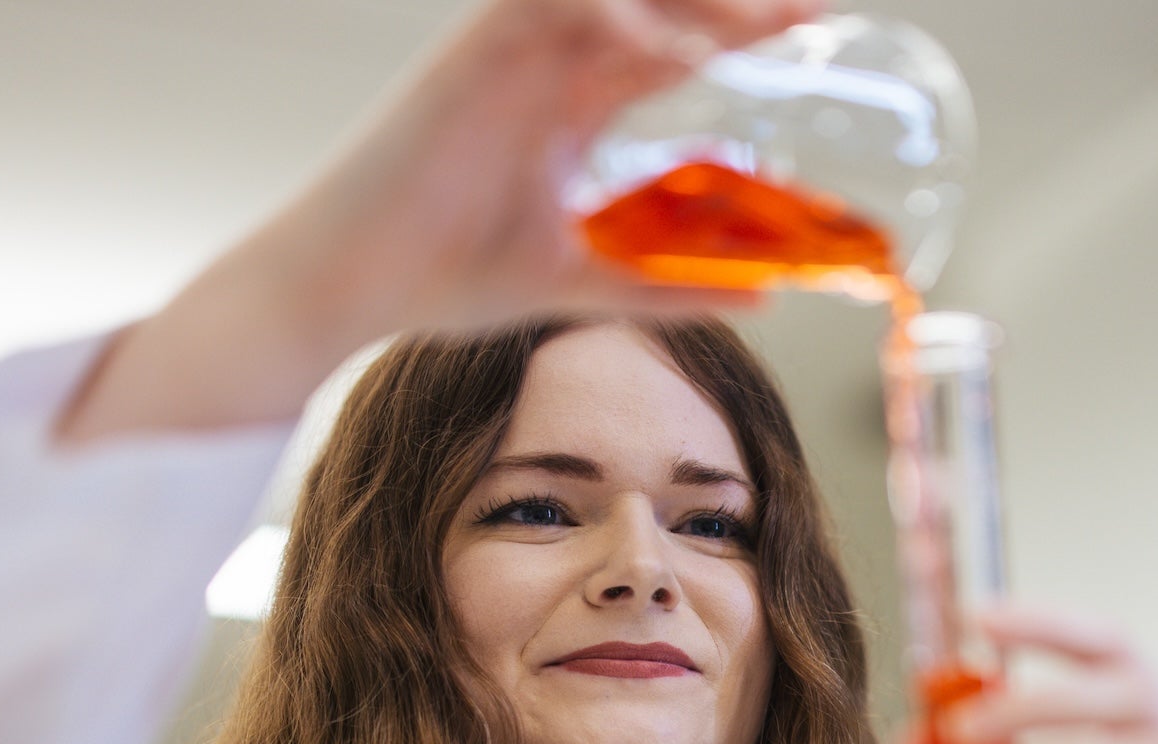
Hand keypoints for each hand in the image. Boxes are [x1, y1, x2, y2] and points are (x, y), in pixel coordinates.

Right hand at [60, 0, 817, 443]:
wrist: (344, 285)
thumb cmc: (437, 277)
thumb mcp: (580, 284)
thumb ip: (669, 287)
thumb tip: (765, 299)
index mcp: (567, 102)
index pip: (674, 46)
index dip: (741, 33)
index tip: (811, 32)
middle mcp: (543, 64)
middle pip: (658, 5)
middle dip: (734, 2)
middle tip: (813, 7)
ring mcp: (507, 53)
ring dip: (692, 5)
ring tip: (764, 22)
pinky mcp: (470, 57)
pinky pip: (558, 12)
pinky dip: (624, 26)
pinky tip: (681, 54)